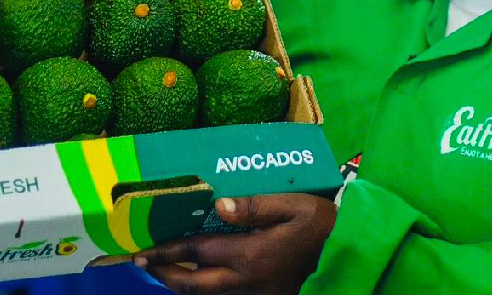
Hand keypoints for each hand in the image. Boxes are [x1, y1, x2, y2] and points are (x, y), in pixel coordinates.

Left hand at [134, 193, 336, 294]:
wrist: (349, 255)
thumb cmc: (322, 226)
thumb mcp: (294, 206)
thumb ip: (255, 206)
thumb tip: (218, 205)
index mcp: (251, 255)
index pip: (197, 252)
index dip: (166, 251)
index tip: (142, 251)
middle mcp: (247, 281)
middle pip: (193, 285)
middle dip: (165, 275)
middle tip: (144, 264)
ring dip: (183, 286)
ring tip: (165, 271)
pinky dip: (206, 292)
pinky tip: (200, 280)